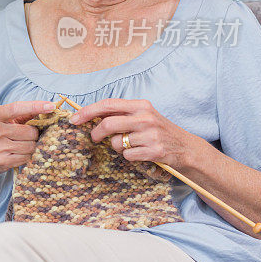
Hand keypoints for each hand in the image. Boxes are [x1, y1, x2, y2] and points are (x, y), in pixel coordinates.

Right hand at [0, 100, 54, 176]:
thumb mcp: (6, 119)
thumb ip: (25, 112)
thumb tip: (49, 107)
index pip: (17, 108)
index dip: (35, 106)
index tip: (51, 106)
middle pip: (30, 131)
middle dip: (34, 133)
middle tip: (26, 135)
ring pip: (31, 146)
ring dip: (31, 145)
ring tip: (22, 144)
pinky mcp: (2, 160)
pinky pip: (27, 157)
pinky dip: (27, 155)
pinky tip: (19, 153)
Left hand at [68, 98, 196, 168]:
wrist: (186, 148)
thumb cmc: (157, 131)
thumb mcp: (142, 116)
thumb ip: (120, 114)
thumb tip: (89, 116)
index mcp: (140, 105)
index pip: (108, 104)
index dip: (88, 112)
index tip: (74, 119)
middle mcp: (146, 117)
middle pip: (108, 124)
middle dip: (96, 133)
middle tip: (94, 138)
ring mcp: (151, 135)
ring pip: (116, 143)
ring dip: (117, 147)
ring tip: (130, 145)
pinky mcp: (154, 151)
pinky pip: (127, 156)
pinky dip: (128, 157)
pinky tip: (140, 154)